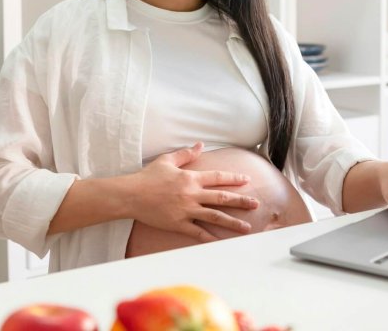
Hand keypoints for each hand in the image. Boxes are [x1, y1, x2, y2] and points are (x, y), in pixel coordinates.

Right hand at [129, 142, 259, 241]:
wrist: (130, 195)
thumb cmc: (148, 176)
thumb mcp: (168, 160)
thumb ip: (186, 154)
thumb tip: (200, 145)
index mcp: (191, 178)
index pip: (218, 178)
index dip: (234, 179)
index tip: (246, 180)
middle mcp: (192, 194)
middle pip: (222, 198)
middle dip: (241, 201)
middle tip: (256, 205)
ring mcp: (186, 210)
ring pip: (214, 217)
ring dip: (232, 222)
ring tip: (247, 227)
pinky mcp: (178, 224)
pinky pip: (197, 233)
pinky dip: (210, 238)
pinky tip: (221, 242)